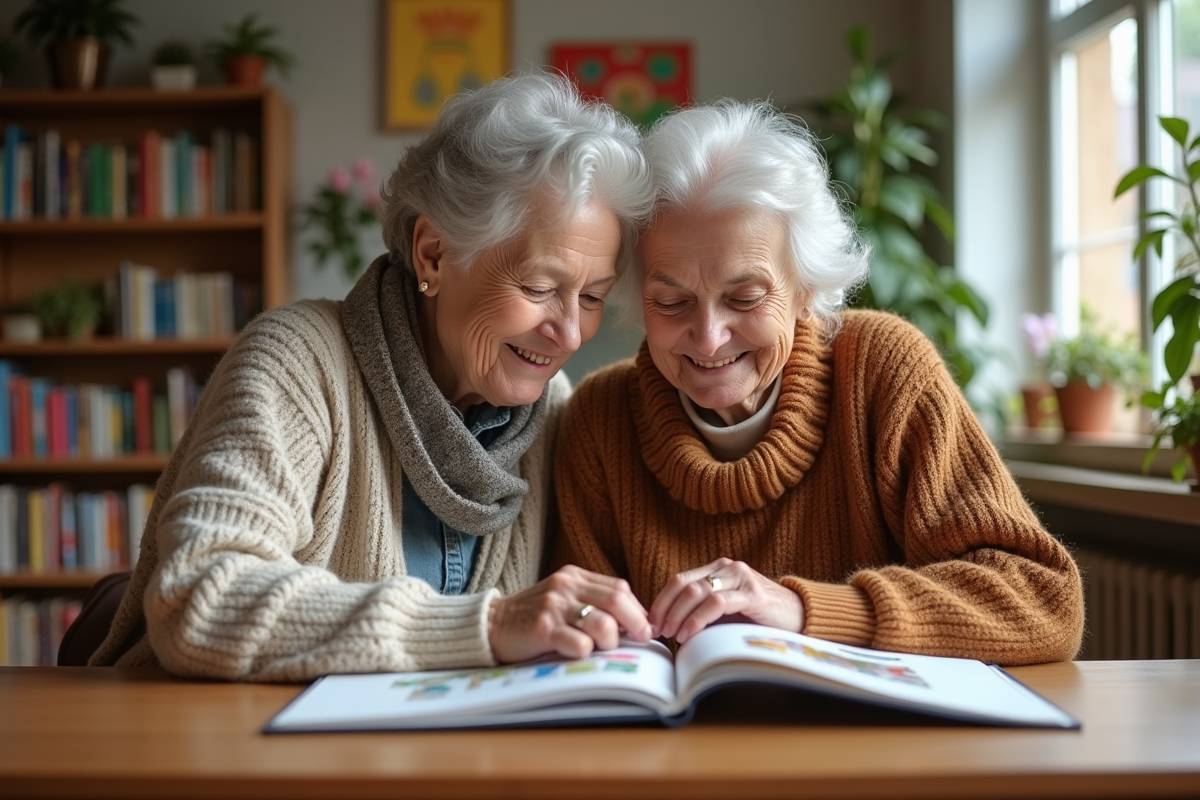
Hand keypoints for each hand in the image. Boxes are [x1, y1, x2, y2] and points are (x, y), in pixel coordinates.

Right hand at [487, 565, 651, 663]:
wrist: (490, 624)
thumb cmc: (533, 617)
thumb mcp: (563, 599)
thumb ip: (593, 602)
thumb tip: (634, 621)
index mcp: (574, 576)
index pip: (620, 588)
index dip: (638, 610)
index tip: (645, 628)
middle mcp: (565, 586)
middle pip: (618, 601)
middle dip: (636, 624)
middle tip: (641, 640)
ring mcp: (553, 606)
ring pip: (603, 624)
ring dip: (610, 641)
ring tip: (600, 648)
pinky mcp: (542, 628)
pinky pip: (578, 643)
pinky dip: (586, 652)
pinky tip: (577, 653)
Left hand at [649, 558, 804, 643]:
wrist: (800, 616)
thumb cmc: (760, 618)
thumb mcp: (726, 613)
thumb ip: (702, 612)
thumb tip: (669, 628)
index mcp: (718, 569)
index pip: (679, 580)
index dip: (661, 600)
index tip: (651, 622)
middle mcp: (727, 568)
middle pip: (683, 583)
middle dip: (665, 608)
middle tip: (656, 630)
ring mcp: (740, 577)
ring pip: (697, 592)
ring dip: (678, 615)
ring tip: (671, 634)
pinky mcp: (752, 594)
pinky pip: (716, 603)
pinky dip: (697, 620)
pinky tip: (688, 634)